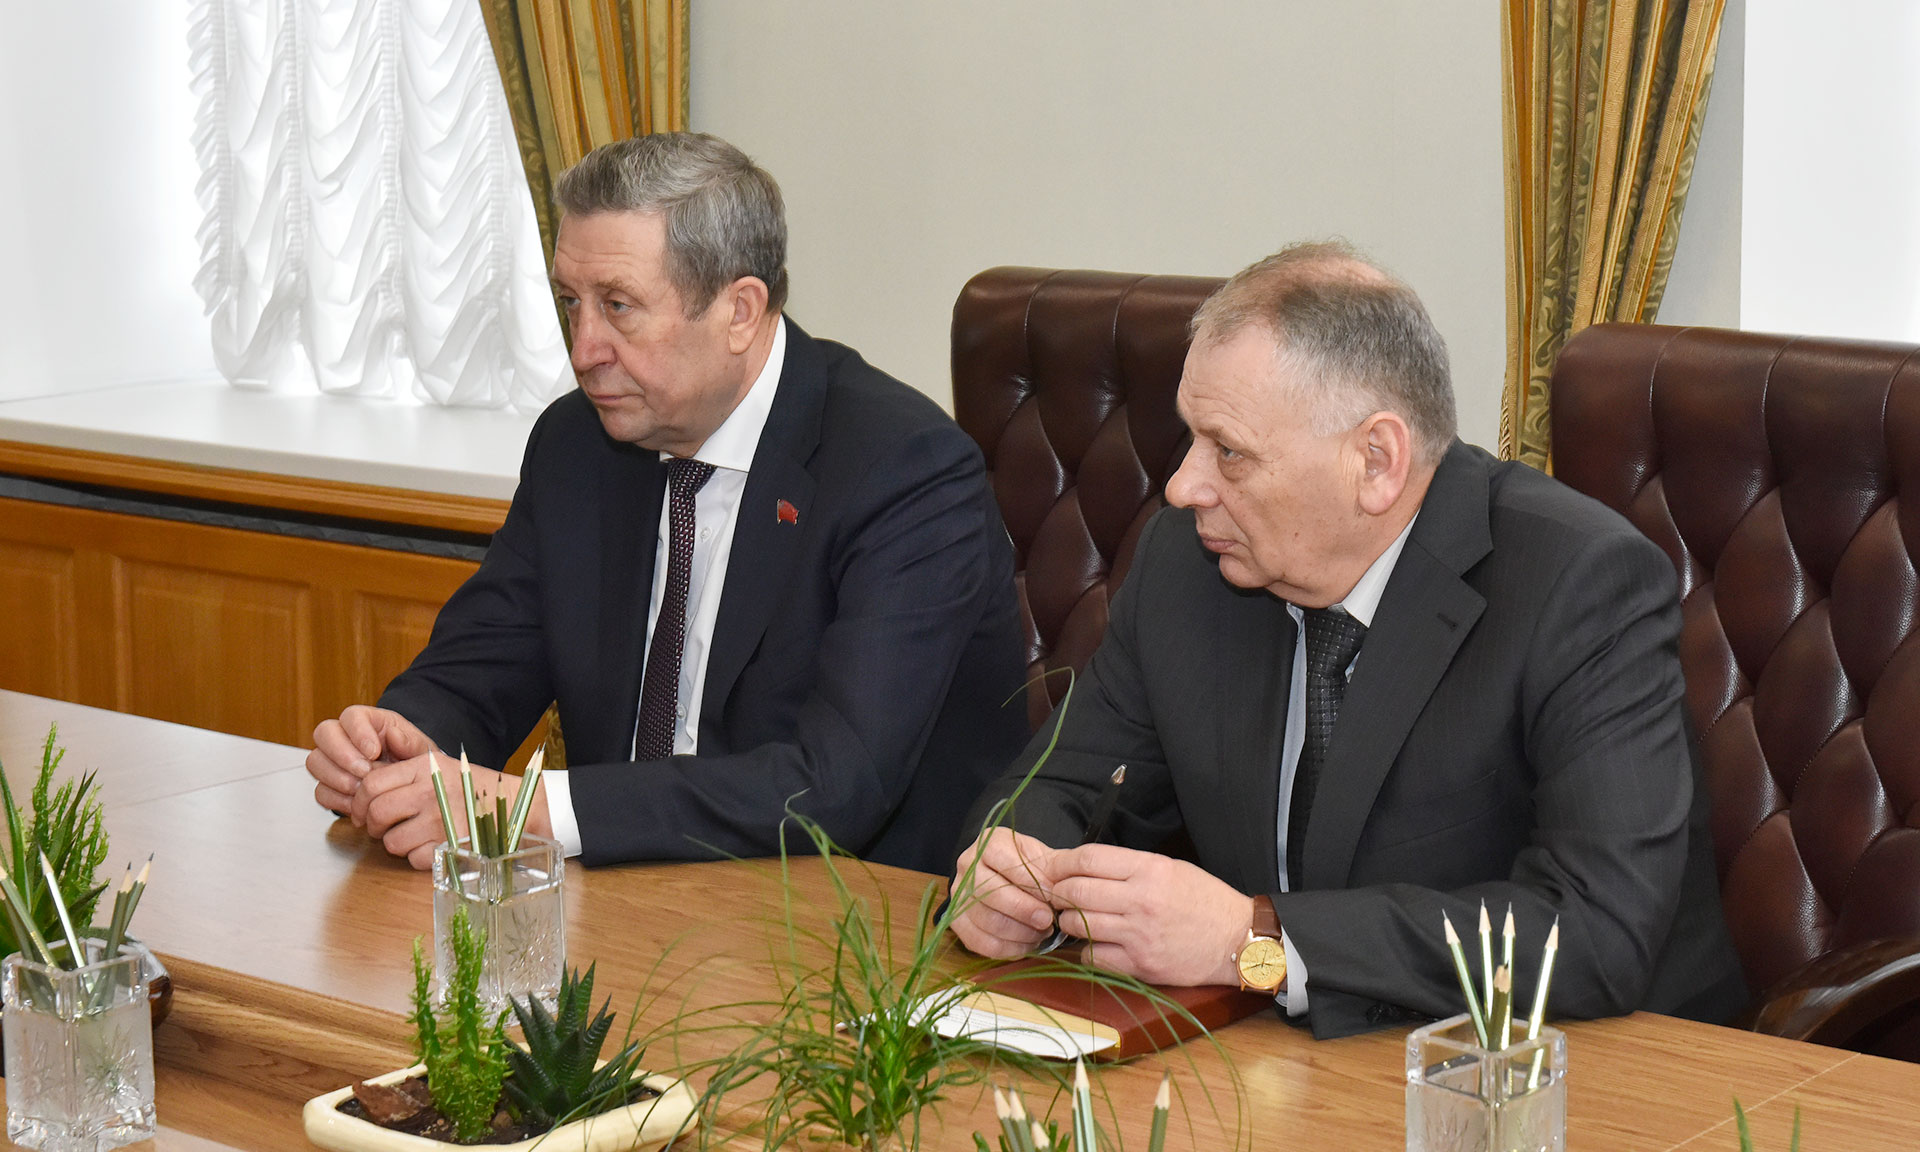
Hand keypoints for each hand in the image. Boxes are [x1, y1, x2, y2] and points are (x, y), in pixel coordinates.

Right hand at [307, 706, 434, 819]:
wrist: (410, 787)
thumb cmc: (413, 761)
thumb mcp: (420, 750)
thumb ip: (410, 742)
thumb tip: (394, 735)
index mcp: (368, 721)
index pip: (351, 715)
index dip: (358, 732)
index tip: (374, 752)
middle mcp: (345, 736)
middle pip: (324, 733)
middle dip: (342, 755)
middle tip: (365, 772)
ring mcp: (332, 761)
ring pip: (315, 762)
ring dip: (338, 778)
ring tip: (363, 789)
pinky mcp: (328, 785)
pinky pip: (320, 791)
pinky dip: (337, 799)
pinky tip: (357, 803)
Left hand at [354, 752, 551, 870]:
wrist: (514, 805)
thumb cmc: (473, 787)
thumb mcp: (439, 767)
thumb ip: (404, 775)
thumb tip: (363, 792)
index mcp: (425, 768)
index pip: (371, 784)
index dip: (358, 802)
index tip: (361, 811)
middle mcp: (430, 792)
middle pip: (376, 813)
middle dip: (372, 826)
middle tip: (380, 828)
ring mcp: (439, 820)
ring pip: (391, 841)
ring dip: (395, 844)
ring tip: (410, 836)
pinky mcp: (449, 845)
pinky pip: (413, 859)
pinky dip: (418, 858)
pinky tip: (431, 846)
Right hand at [949, 828, 1062, 957]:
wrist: (1008, 879)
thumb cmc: (1029, 868)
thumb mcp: (1043, 858)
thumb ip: (1056, 868)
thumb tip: (1067, 887)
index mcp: (987, 844)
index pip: (1004, 861)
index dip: (1029, 881)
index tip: (1052, 894)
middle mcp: (967, 867)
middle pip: (990, 892)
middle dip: (1024, 909)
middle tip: (1048, 919)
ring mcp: (958, 896)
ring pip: (987, 920)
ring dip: (1020, 932)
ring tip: (1041, 931)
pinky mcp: (959, 924)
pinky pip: (982, 943)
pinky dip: (1009, 948)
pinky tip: (1028, 944)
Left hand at [1046, 844, 1251, 986]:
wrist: (1237, 940)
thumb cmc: (1204, 901)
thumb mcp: (1171, 868)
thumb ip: (1129, 867)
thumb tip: (1085, 867)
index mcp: (1150, 869)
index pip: (1089, 859)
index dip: (1062, 863)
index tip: (1052, 867)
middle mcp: (1142, 900)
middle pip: (1077, 891)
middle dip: (1057, 891)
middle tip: (1054, 893)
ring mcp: (1140, 935)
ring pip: (1080, 924)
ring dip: (1068, 920)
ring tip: (1073, 917)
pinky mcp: (1141, 964)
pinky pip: (1094, 957)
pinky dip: (1087, 950)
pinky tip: (1095, 944)